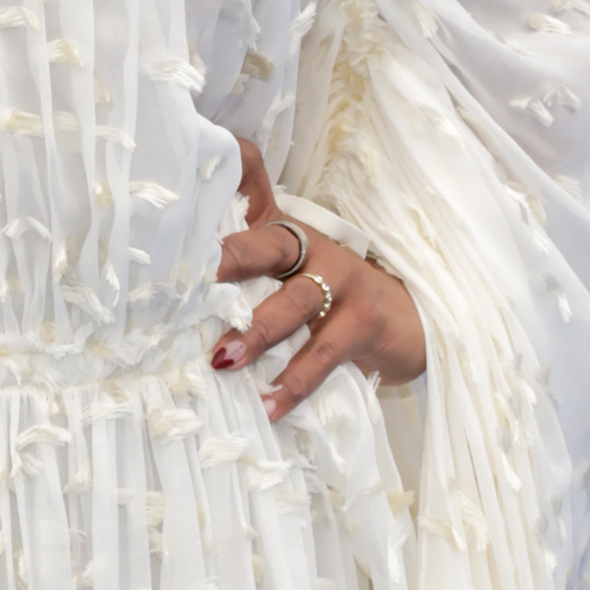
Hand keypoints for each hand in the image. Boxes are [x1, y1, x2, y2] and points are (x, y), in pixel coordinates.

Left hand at [213, 137, 425, 418]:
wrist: (412, 321)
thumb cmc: (333, 299)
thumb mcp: (290, 276)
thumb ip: (243, 275)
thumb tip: (176, 301)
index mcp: (286, 234)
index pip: (252, 193)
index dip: (226, 184)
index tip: (185, 206)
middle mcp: (312, 248)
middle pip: (266, 244)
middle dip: (227, 258)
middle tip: (187, 278)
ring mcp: (341, 281)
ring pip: (293, 303)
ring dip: (256, 333)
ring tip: (223, 360)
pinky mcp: (363, 321)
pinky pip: (324, 353)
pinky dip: (295, 381)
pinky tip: (269, 404)